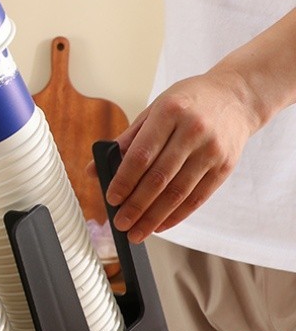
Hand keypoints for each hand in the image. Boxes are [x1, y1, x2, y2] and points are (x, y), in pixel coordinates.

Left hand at [104, 71, 254, 242]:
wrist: (236, 97)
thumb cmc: (186, 105)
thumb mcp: (154, 111)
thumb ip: (126, 141)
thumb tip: (93, 171)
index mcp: (170, 112)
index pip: (142, 154)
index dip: (124, 180)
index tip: (111, 200)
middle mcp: (193, 130)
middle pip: (159, 178)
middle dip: (136, 206)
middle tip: (120, 224)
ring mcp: (212, 150)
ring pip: (178, 192)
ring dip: (154, 218)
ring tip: (136, 233)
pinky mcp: (225, 166)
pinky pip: (197, 198)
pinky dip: (176, 216)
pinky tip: (160, 226)